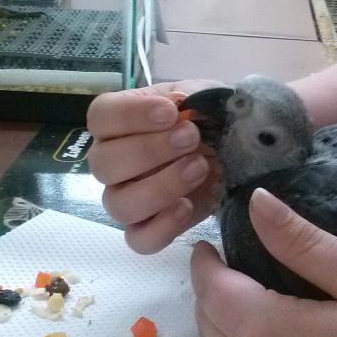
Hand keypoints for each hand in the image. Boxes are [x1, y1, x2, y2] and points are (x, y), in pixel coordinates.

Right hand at [87, 79, 222, 253]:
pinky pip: (139, 240)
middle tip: (191, 138)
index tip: (170, 112)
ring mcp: (125, 198)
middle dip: (149, 150)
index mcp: (116, 123)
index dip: (131, 115)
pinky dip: (163, 227)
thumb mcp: (203, 96)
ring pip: (119, 205)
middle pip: (103, 164)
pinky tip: (188, 206)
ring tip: (199, 167)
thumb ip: (192, 97)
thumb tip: (180, 106)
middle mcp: (111, 162)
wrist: (235, 148)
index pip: (101, 116)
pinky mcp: (147, 228)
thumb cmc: (207, 118)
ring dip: (160, 187)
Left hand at [190, 188, 336, 336]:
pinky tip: (277, 325)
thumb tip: (255, 204)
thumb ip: (305, 244)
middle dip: (208, 289)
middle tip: (232, 253)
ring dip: (222, 319)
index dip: (205, 260)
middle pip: (207, 326)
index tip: (212, 234)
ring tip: (251, 282)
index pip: (212, 290)